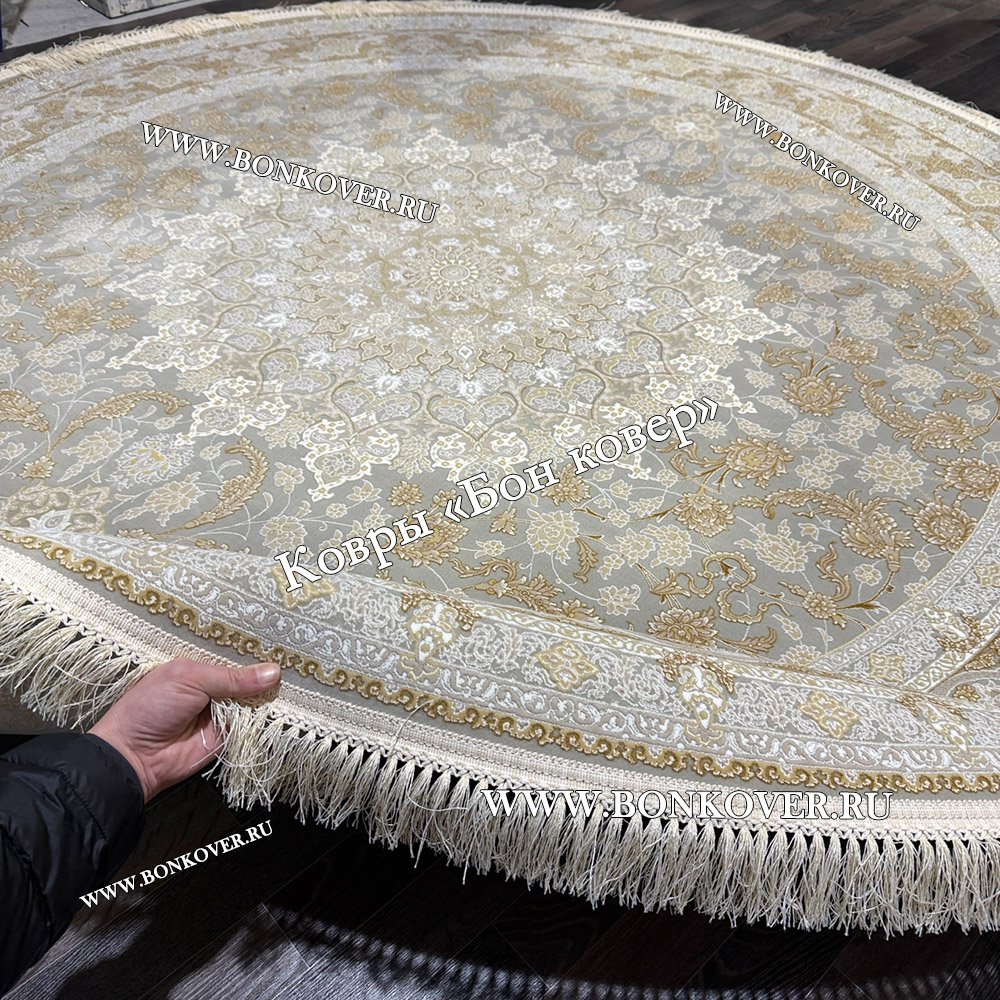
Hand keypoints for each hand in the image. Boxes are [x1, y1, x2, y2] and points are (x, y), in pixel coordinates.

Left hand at [88, 658, 280, 801]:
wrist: (135, 756)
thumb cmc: (150, 708)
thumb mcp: (190, 679)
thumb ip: (231, 677)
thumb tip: (273, 672)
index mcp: (198, 666)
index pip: (232, 653)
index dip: (254, 649)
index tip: (283, 639)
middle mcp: (213, 687)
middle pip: (248, 676)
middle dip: (267, 671)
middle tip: (297, 659)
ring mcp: (222, 711)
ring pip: (255, 699)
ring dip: (271, 693)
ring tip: (299, 680)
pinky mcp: (229, 734)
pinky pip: (253, 724)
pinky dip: (267, 717)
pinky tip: (289, 703)